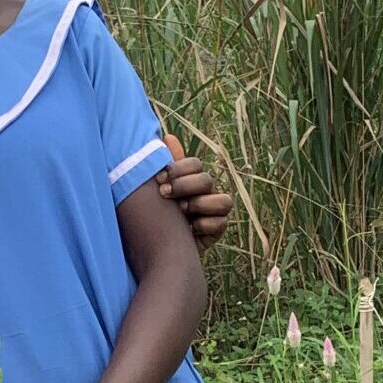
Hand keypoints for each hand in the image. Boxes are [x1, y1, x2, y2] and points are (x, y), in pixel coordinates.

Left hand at [156, 133, 234, 252]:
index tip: (159, 178)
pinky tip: (187, 230)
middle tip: (164, 193)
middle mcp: (208, 192)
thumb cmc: (160, 213)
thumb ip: (167, 166)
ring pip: (223, 200)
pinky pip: (221, 223)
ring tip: (179, 212)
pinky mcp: (218, 230)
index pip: (195, 164)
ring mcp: (216, 211)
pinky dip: (203, 225)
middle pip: (207, 180)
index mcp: (193, 178)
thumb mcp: (160, 189)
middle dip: (184, 186)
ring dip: (199, 204)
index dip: (179, 169)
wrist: (158, 246)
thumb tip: (168, 137)